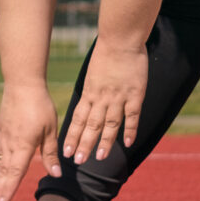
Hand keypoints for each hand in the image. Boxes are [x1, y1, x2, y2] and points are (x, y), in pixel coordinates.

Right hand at [0, 83, 59, 200]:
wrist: (21, 84)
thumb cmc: (40, 105)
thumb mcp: (50, 129)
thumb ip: (50, 153)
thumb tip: (56, 173)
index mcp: (22, 146)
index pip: (14, 173)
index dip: (8, 190)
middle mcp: (9, 144)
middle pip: (3, 172)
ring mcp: (3, 138)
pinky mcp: (1, 131)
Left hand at [63, 40, 147, 166]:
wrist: (120, 39)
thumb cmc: (107, 54)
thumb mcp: (93, 75)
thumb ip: (92, 91)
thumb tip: (89, 104)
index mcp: (90, 92)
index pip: (78, 118)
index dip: (72, 135)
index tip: (64, 151)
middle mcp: (101, 97)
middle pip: (91, 125)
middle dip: (84, 143)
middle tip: (78, 160)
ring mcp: (118, 97)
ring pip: (109, 123)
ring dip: (104, 141)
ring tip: (99, 157)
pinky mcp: (134, 94)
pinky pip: (132, 116)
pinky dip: (130, 130)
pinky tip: (128, 143)